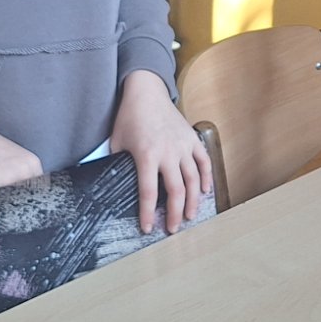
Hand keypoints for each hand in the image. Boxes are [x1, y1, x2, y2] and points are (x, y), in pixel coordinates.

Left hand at [110, 70, 213, 232]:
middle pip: (176, 191)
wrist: (146, 92)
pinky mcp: (192, 139)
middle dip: (175, 214)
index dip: (149, 213)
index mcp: (147, 155)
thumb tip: (114, 186)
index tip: (148, 228)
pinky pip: (204, 162)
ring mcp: (183, 146)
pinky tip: (203, 192)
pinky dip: (206, 178)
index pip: (149, 192)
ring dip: (193, 201)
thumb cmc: (129, 117)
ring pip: (193, 180)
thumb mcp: (116, 143)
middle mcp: (168, 153)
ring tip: (190, 216)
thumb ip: (118, 165)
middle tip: (173, 229)